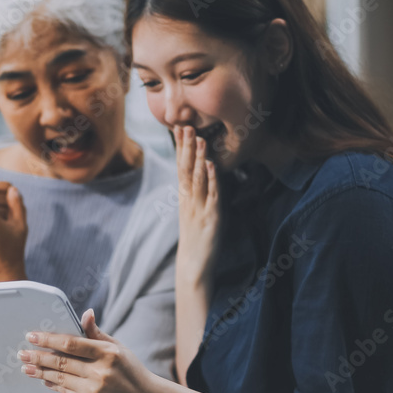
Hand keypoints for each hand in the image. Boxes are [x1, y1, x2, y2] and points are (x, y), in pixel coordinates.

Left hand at [18, 310, 156, 392]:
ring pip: (59, 378)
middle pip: (61, 362)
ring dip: (40, 373)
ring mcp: (94, 390)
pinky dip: (53, 385)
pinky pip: (65, 392)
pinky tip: (44, 380)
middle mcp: (100, 372)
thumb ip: (97, 333)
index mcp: (108, 353)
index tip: (32, 336)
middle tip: (22, 353)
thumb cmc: (131, 371)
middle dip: (38, 357)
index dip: (49, 339)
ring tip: (27, 368)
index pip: (71, 343)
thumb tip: (86, 313)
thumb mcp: (118, 348)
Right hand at [175, 125, 220, 287]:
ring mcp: (198, 209)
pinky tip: (213, 165)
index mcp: (184, 199)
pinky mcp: (211, 218)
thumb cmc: (195, 241)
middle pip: (186, 169)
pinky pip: (212, 195)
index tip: (179, 128)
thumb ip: (196, 197)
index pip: (181, 168)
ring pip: (198, 179)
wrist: (192, 267)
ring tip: (200, 139)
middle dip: (186, 147)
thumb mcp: (193, 215)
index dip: (180, 148)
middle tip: (186, 125)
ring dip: (199, 158)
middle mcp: (188, 201)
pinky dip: (212, 179)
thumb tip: (202, 179)